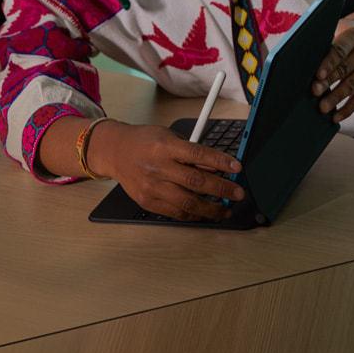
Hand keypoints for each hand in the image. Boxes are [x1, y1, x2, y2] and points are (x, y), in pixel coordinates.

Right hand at [87, 121, 244, 221]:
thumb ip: (190, 153)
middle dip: (222, 189)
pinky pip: (176, 213)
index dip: (220, 162)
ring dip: (212, 209)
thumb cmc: (143, 141)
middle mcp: (158, 168)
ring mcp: (152, 187)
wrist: (115, 151)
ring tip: (226, 209)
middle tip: (238, 193)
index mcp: (164, 147)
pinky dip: (194, 215)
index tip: (237, 168)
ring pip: (188, 203)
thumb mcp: (168, 137)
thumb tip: (215, 169)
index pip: (198, 155)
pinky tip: (204, 213)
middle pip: (196, 182)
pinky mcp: (148, 202)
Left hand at [312, 9, 353, 122]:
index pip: (339, 50)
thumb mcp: (334, 31)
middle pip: (344, 68)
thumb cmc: (341, 36)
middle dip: (328, 82)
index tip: (318, 74)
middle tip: (314, 92)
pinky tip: (337, 117)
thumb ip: (322, 46)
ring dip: (336, 98)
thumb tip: (300, 66)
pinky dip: (348, 109)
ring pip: (352, 85)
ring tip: (323, 108)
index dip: (328, 63)